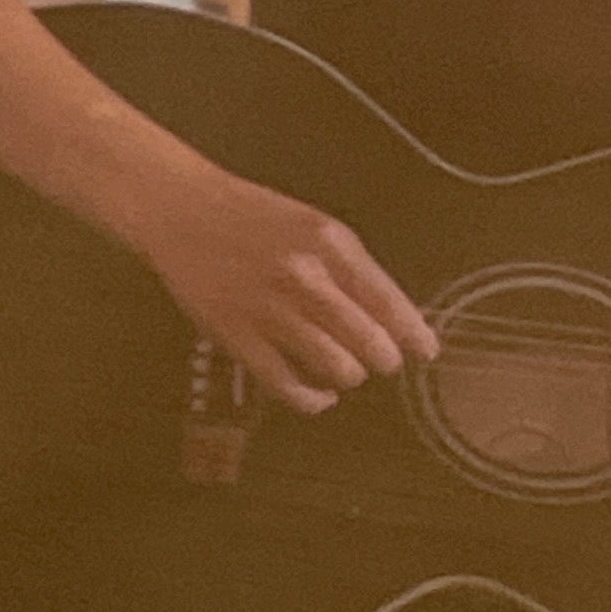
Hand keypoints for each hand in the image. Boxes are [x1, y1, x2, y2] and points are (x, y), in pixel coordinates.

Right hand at [133, 160, 438, 418]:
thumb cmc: (256, 218)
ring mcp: (270, 310)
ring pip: (335, 368)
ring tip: (345, 372)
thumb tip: (392, 318)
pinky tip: (319, 396)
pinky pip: (287, 386)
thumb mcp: (314, 225)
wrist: (184, 211)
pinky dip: (312, 400)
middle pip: (369, 343)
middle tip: (381, 362)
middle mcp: (306, 278)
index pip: (389, 302)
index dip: (414, 335)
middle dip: (383, 360)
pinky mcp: (237, 337)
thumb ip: (351, 269)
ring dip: (348, 377)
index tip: (426, 352)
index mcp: (332, 244)